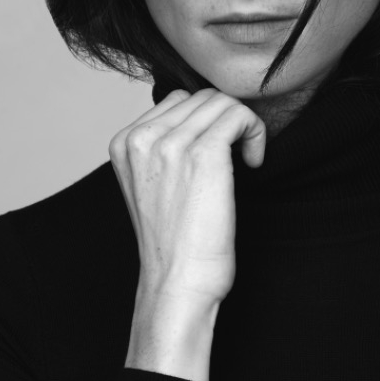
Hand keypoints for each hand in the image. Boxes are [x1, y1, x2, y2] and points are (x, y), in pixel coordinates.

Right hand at [108, 88, 266, 307]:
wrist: (177, 283)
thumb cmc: (174, 243)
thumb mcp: (152, 186)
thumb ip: (164, 148)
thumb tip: (203, 117)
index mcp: (124, 143)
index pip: (177, 101)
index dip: (206, 123)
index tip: (218, 156)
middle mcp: (142, 138)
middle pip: (201, 97)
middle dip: (226, 122)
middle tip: (238, 158)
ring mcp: (170, 143)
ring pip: (222, 102)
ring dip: (243, 126)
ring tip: (246, 160)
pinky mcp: (203, 153)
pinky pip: (239, 115)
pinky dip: (255, 133)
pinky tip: (254, 163)